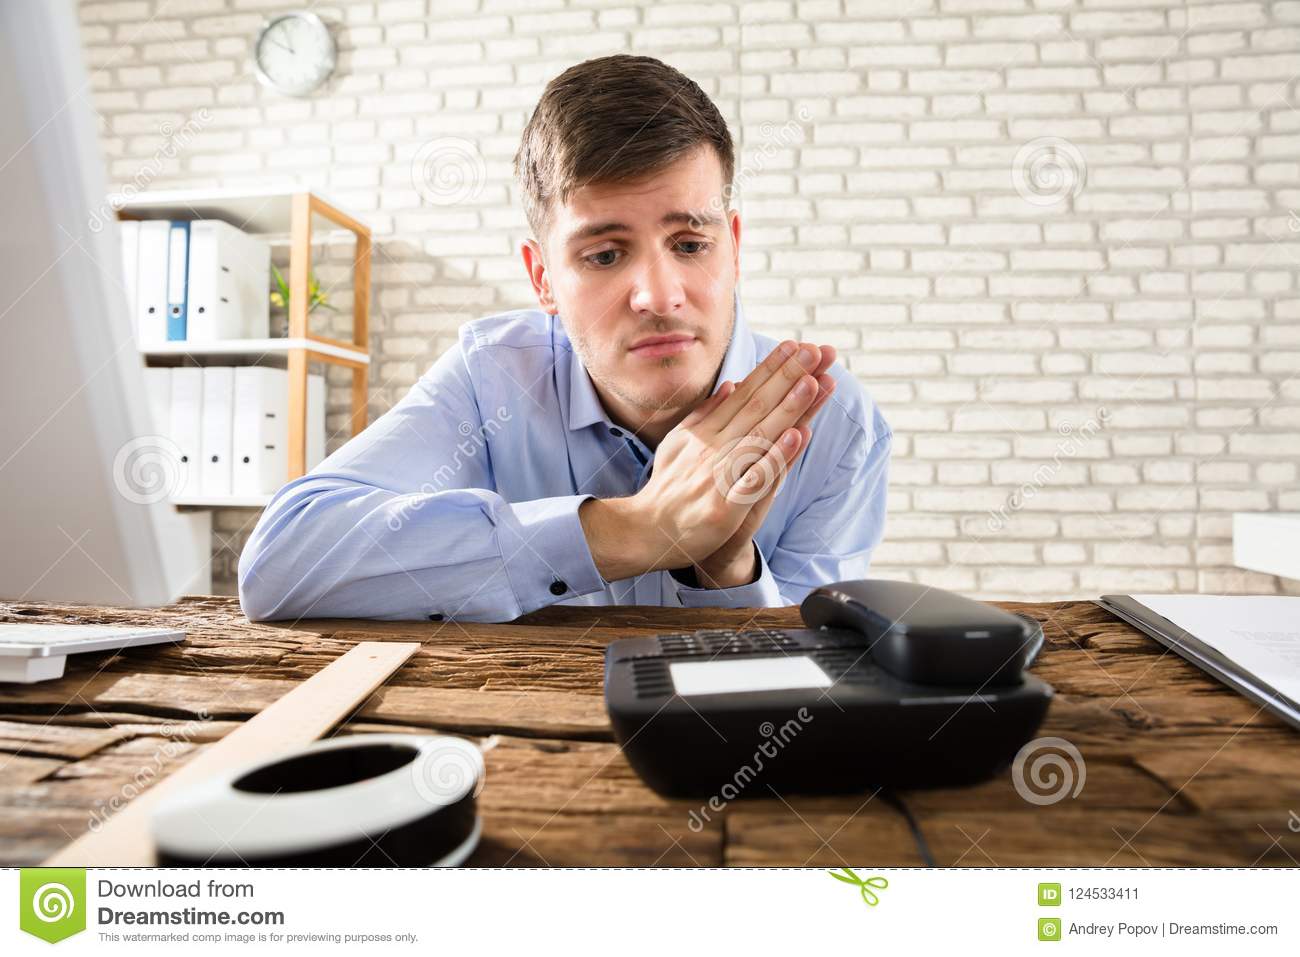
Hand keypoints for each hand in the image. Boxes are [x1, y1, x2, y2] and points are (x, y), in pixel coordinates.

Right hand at [580, 340, 836, 581]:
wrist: (647, 532)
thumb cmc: (668, 488)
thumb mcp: (679, 443)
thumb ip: (705, 414)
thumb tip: (730, 385)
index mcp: (706, 432)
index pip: (745, 394)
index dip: (770, 369)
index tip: (795, 346)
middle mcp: (714, 448)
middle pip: (757, 407)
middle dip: (787, 377)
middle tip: (816, 351)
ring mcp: (719, 476)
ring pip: (760, 436)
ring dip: (787, 408)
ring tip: (812, 383)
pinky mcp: (725, 506)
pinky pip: (755, 478)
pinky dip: (775, 457)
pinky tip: (797, 438)